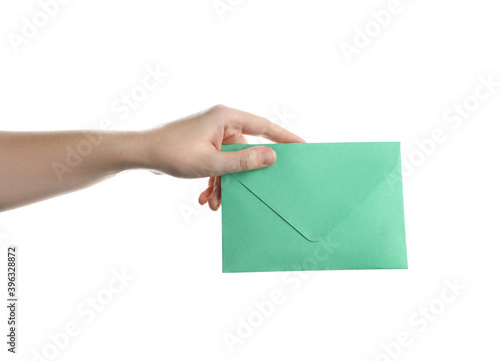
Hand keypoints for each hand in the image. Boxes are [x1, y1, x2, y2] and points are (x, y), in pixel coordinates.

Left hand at [138, 105, 304, 210]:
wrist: (141, 154)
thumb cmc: (172, 152)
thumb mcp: (212, 162)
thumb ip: (244, 161)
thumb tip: (272, 157)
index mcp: (226, 118)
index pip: (265, 126)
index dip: (285, 137)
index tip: (303, 146)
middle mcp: (221, 123)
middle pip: (247, 149)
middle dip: (243, 175)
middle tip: (250, 191)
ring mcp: (212, 134)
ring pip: (231, 161)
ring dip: (225, 183)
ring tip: (215, 202)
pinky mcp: (204, 145)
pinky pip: (218, 163)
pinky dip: (214, 180)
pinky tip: (205, 197)